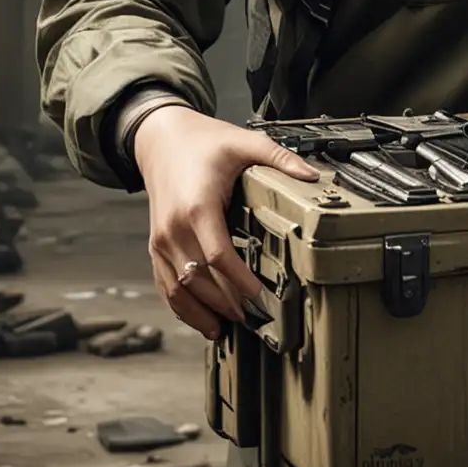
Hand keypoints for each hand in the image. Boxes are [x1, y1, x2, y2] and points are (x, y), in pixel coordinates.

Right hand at [132, 105, 319, 338]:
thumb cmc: (203, 142)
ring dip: (200, 312)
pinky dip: (180, 305)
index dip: (238, 281)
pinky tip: (199, 318)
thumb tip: (313, 176)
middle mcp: (174, 228)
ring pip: (177, 288)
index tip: (258, 296)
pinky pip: (164, 283)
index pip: (217, 256)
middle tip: (251, 319)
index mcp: (197, 206)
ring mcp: (161, 239)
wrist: (160, 138)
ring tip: (224, 328)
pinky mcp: (155, 245)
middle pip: (198, 279)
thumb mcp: (245, 142)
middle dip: (224, 303)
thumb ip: (280, 158)